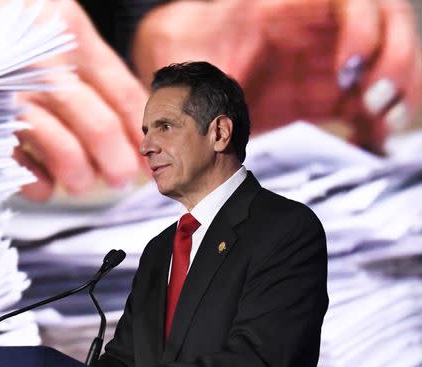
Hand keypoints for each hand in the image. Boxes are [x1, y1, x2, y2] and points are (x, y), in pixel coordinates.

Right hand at [0, 0, 148, 200]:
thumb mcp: (48, 19)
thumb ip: (84, 60)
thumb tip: (127, 113)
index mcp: (68, 32)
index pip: (120, 91)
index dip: (142, 131)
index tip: (154, 158)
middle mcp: (42, 61)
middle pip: (96, 123)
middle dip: (115, 160)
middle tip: (120, 178)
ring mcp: (8, 89)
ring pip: (60, 144)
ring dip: (77, 173)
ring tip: (80, 183)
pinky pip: (16, 158)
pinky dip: (35, 180)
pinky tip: (44, 186)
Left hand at [130, 0, 421, 151]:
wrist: (175, 75)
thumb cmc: (179, 50)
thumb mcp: (178, 47)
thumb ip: (189, 55)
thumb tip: (182, 68)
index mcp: (283, 9)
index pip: (347, 1)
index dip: (363, 28)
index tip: (349, 69)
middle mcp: (312, 31)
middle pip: (383, 26)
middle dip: (394, 60)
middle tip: (376, 100)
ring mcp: (320, 61)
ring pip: (382, 62)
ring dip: (396, 89)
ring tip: (384, 122)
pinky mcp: (320, 95)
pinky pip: (362, 105)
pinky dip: (374, 125)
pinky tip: (373, 145)